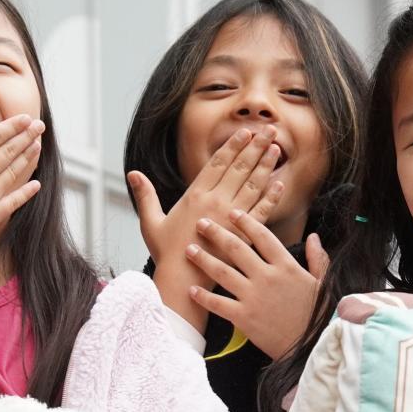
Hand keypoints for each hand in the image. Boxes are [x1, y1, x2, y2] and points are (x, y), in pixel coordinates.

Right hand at [0, 114, 46, 281]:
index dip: (12, 126)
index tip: (25, 117)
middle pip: (10, 151)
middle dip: (26, 136)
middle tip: (39, 125)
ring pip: (15, 171)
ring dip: (28, 157)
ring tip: (38, 145)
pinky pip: (15, 200)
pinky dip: (27, 191)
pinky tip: (36, 185)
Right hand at [131, 128, 284, 329]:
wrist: (182, 280)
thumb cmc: (166, 253)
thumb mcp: (151, 222)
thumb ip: (145, 195)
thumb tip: (132, 173)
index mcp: (195, 196)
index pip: (218, 163)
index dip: (233, 145)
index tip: (245, 131)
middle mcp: (215, 202)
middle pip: (239, 168)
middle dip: (255, 147)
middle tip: (269, 130)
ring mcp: (231, 218)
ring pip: (252, 185)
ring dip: (265, 165)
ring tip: (276, 148)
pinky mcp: (242, 235)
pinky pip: (260, 211)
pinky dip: (271, 197)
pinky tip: (280, 183)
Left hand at [183, 207, 330, 359]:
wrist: (314, 346)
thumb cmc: (320, 316)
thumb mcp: (323, 283)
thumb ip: (317, 258)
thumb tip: (313, 236)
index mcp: (287, 266)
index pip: (263, 236)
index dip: (246, 222)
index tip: (233, 213)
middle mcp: (267, 277)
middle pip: (236, 248)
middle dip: (216, 233)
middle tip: (201, 223)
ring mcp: (254, 297)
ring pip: (222, 272)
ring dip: (203, 259)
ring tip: (189, 249)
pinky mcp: (244, 318)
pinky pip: (218, 304)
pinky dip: (203, 297)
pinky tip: (192, 289)